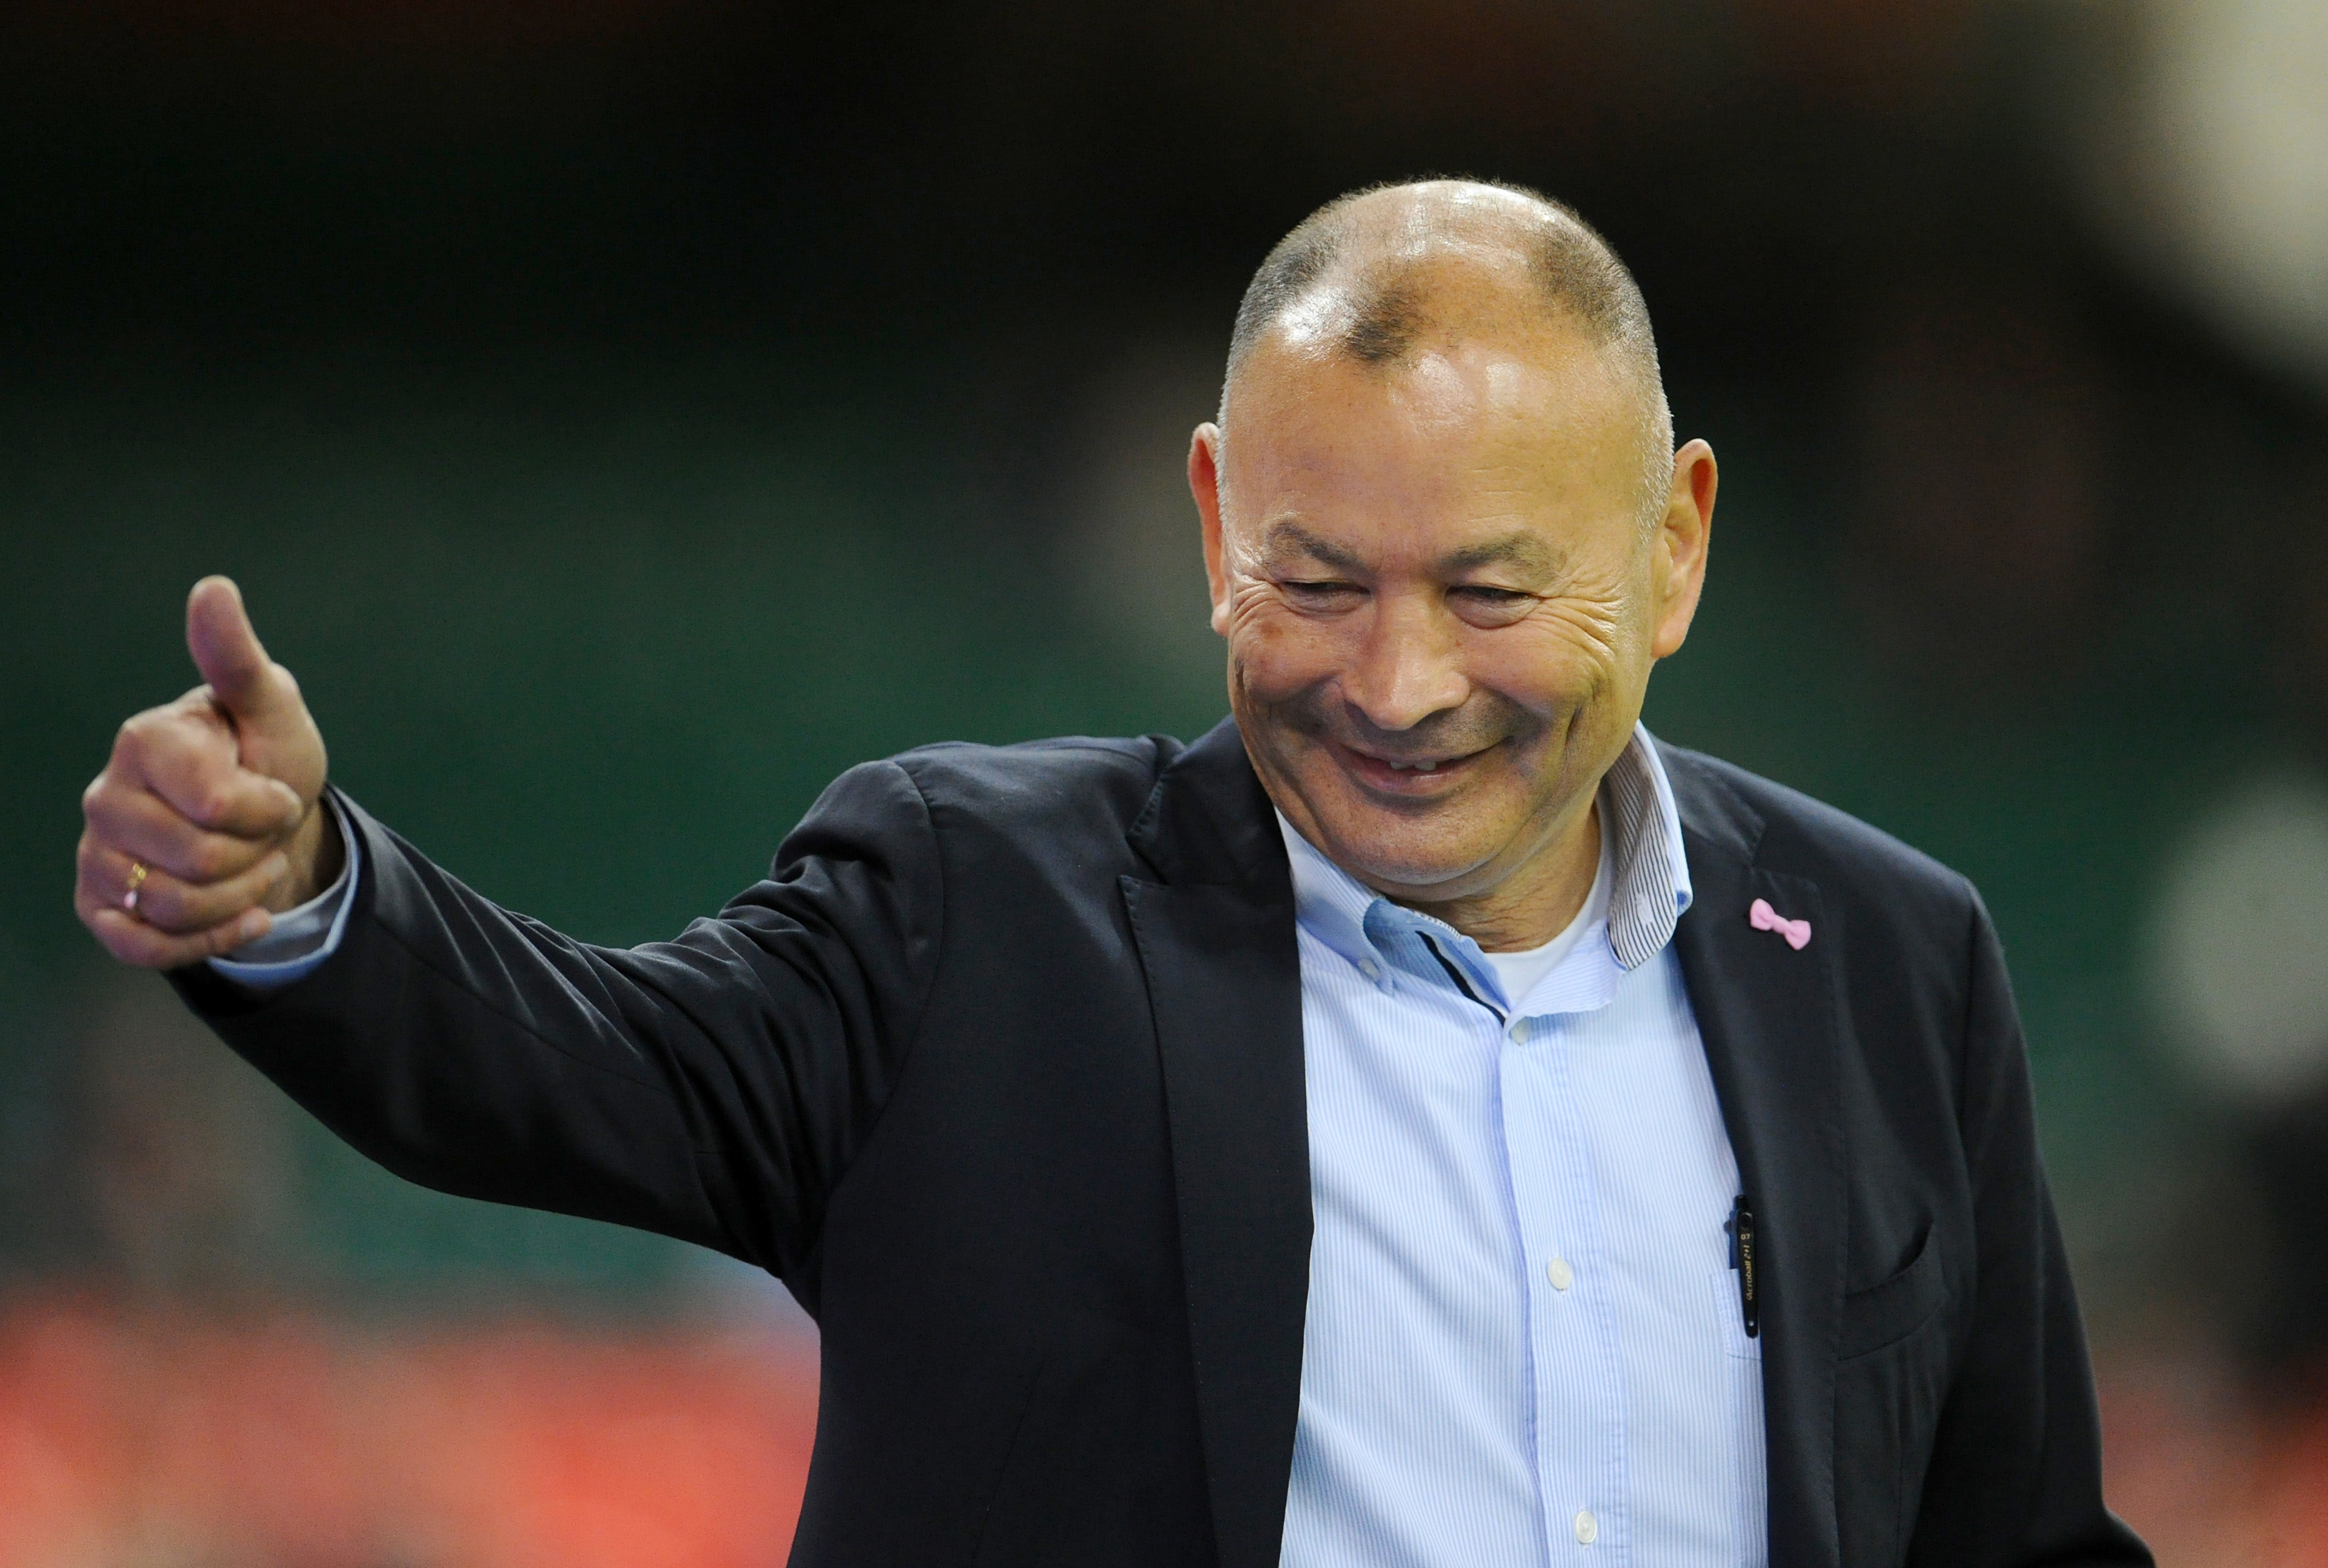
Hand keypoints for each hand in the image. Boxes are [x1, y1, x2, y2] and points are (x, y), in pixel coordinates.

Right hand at [76, 576, 340, 968]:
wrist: (266, 819)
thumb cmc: (266, 754)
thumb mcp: (271, 708)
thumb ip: (238, 659)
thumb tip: (213, 588)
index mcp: (144, 741)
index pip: (219, 805)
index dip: (270, 808)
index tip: (278, 790)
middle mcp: (106, 797)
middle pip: (200, 863)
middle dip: (256, 856)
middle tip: (262, 833)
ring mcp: (98, 854)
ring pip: (174, 909)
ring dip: (239, 898)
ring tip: (252, 868)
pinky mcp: (100, 906)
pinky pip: (146, 947)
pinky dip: (210, 941)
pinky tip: (245, 915)